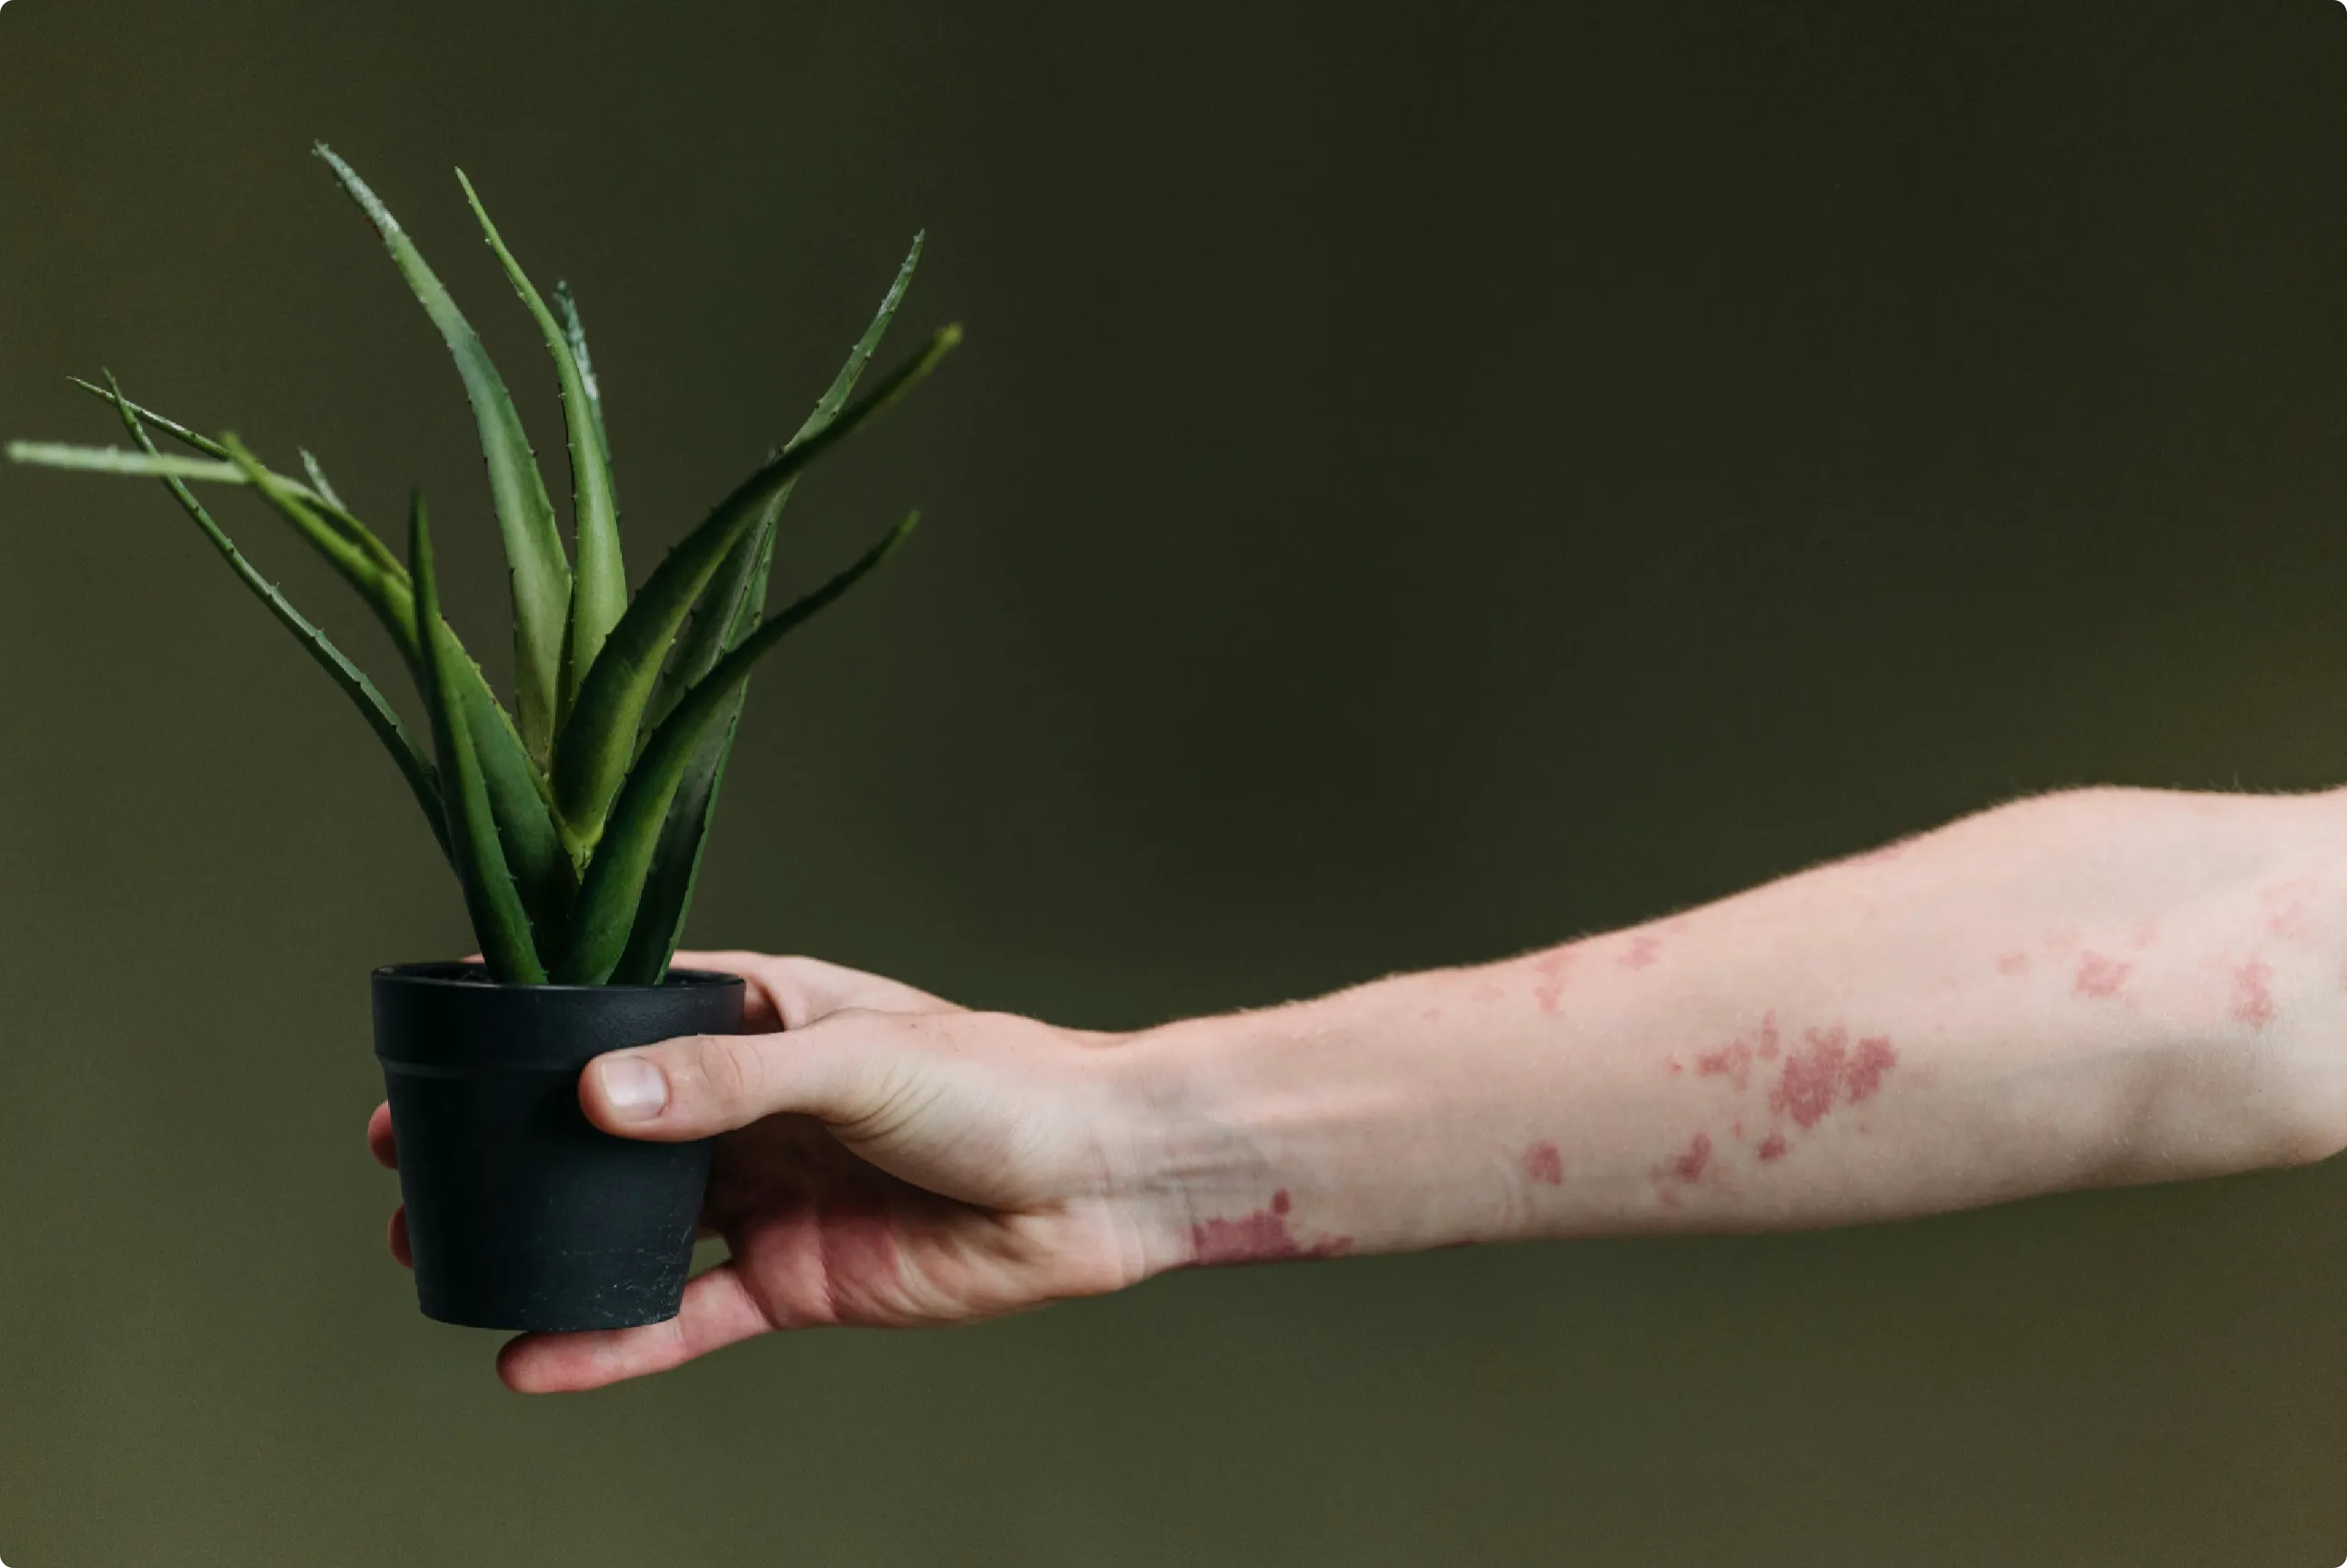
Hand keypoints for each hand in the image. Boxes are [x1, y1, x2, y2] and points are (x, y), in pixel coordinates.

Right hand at [366, 952, 1176, 1391]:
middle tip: (408, 1160)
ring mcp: (768, 1192)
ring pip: (630, 1223)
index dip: (534, 1022)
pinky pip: (683, 1316)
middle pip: (608, 1123)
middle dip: (511, 1141)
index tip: (439, 1034)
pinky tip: (534, 1359)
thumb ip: (723, 1080)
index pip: (627, 1006)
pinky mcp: (794, 1279)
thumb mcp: (851, 1058)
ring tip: (437, 1258)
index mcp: (763, 1016)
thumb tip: (591, 1092)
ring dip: (542, 1241)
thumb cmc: (998, 1082)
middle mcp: (753, 1104)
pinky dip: (612, 1341)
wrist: (1100, 1181)